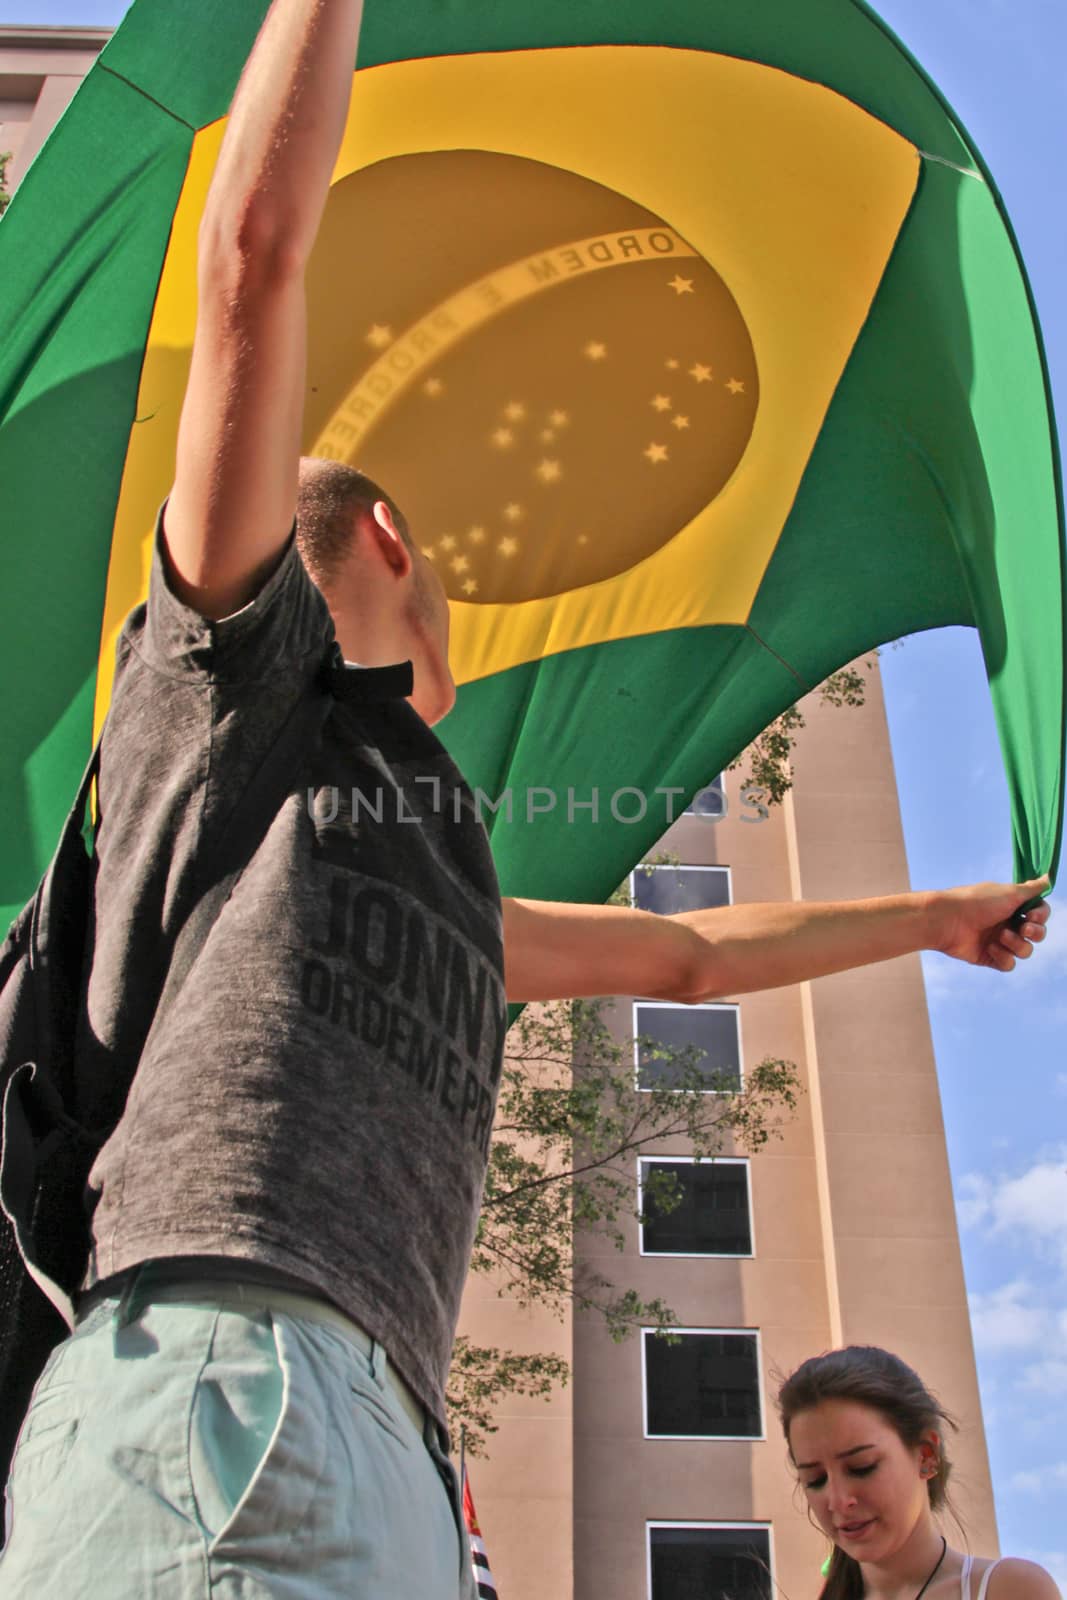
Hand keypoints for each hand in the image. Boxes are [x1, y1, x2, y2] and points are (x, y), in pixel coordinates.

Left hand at [932, 877, 1050, 970]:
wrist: (947, 920)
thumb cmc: (977, 902)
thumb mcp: (1009, 892)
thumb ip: (1032, 889)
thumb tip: (1047, 877)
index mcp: (1011, 906)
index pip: (1039, 914)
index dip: (1040, 917)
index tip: (1031, 915)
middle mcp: (1007, 923)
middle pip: (1037, 934)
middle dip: (1036, 933)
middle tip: (1024, 928)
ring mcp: (998, 941)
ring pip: (1025, 951)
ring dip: (1017, 944)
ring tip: (1000, 936)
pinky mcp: (989, 957)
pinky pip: (1009, 964)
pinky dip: (1003, 957)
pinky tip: (990, 947)